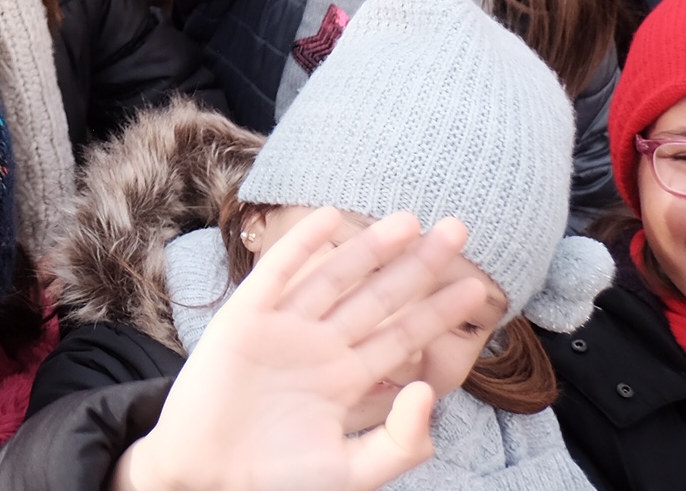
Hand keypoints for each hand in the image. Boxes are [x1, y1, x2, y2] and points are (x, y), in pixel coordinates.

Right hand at [117, 211, 487, 490]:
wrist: (209, 477)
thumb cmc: (278, 482)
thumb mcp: (353, 473)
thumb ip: (399, 442)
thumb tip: (428, 391)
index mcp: (347, 381)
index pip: (404, 338)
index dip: (438, 312)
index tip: (476, 289)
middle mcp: (320, 348)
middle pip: (379, 298)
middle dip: (418, 266)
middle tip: (459, 231)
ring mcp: (283, 329)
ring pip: (336, 278)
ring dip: (369, 248)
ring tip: (410, 220)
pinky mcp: (244, 319)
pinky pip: (277, 274)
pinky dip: (300, 247)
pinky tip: (329, 220)